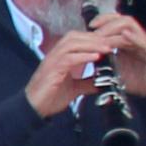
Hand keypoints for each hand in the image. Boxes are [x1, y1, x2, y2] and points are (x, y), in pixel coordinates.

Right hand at [29, 19, 145, 115]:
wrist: (34, 109)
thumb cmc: (50, 97)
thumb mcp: (74, 88)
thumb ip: (87, 83)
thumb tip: (102, 83)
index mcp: (60, 58)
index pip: (76, 39)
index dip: (93, 38)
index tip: (110, 42)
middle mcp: (54, 56)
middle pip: (74, 36)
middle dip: (94, 38)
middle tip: (111, 43)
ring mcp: (51, 62)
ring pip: (71, 44)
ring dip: (91, 44)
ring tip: (106, 48)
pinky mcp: (51, 70)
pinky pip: (68, 58)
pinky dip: (83, 56)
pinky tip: (95, 57)